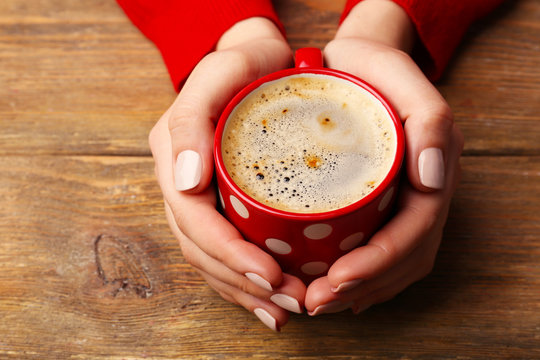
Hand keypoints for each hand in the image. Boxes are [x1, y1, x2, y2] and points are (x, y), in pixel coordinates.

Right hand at [148, 17, 305, 330]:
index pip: (193, 221)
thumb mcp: (220, 72)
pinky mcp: (224, 204)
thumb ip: (191, 120)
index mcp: (173, 158)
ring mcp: (201, 198)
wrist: (259, 62)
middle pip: (203, 250)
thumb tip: (185, 183)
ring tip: (287, 309)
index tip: (269, 275)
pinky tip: (272, 297)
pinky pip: (228, 249)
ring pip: (214, 259)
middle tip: (291, 302)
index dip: (228, 254)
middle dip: (244, 283)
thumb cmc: (244, 64)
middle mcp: (183, 184)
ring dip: (248, 291)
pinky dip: (248, 279)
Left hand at [304, 0, 463, 314]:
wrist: (352, 61)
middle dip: (363, 286)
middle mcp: (424, 188)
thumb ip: (429, 117)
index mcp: (433, 164)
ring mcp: (405, 198)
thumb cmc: (368, 66)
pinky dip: (362, 277)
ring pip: (396, 262)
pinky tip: (337, 289)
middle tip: (316, 302)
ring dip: (360, 291)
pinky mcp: (383, 201)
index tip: (337, 279)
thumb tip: (434, 178)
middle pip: (406, 256)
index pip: (416, 230)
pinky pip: (383, 250)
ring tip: (319, 303)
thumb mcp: (395, 72)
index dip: (379, 262)